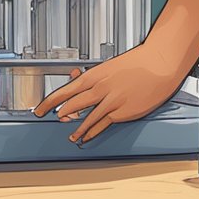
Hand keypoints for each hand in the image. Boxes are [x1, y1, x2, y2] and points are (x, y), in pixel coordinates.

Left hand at [32, 42, 186, 143]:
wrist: (158, 64)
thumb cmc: (135, 63)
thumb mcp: (108, 66)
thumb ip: (92, 76)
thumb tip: (75, 79)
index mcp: (94, 75)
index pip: (65, 90)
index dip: (50, 101)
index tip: (40, 107)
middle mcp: (100, 88)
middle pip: (72, 103)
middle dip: (58, 112)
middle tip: (49, 119)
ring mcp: (111, 101)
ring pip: (87, 116)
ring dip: (76, 126)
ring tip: (69, 133)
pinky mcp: (123, 111)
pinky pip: (103, 123)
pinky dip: (93, 131)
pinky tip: (87, 135)